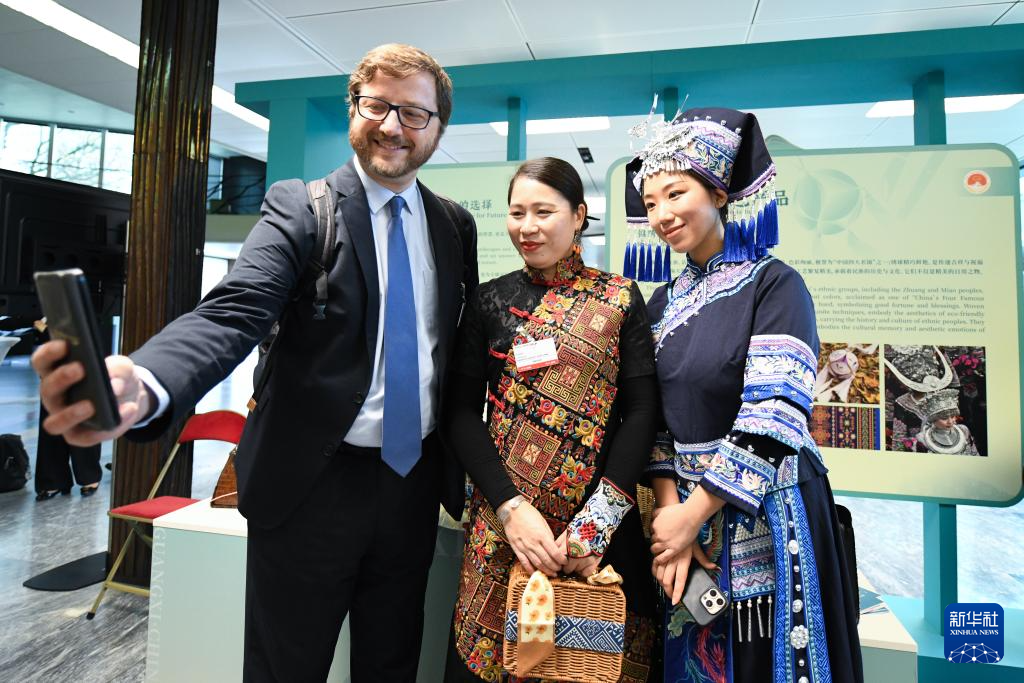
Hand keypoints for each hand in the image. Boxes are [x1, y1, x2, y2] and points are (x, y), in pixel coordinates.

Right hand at [33, 341, 149, 446]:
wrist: (132, 397)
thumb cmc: (116, 377)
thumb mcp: (122, 366)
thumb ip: (117, 369)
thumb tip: (113, 384)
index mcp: (58, 372)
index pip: (42, 361)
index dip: (49, 353)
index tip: (64, 344)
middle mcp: (55, 396)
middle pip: (47, 389)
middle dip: (61, 378)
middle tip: (80, 368)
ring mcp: (64, 417)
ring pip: (55, 422)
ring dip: (71, 414)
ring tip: (91, 405)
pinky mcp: (79, 435)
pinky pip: (85, 437)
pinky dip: (103, 430)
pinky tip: (126, 412)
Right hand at [501, 500, 565, 576]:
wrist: (511, 510)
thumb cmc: (529, 513)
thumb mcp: (543, 522)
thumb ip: (548, 535)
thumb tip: (553, 546)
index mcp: (542, 535)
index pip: (555, 552)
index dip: (561, 560)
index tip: (565, 562)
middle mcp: (534, 543)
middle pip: (547, 561)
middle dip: (555, 567)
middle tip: (559, 569)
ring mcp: (524, 547)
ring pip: (537, 564)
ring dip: (546, 571)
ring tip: (552, 574)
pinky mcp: (516, 549)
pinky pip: (524, 562)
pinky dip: (530, 570)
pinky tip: (536, 573)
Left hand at [554, 530, 600, 577]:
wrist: (595, 525)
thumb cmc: (578, 529)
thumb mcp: (565, 535)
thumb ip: (557, 546)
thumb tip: (551, 555)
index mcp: (565, 549)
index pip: (558, 563)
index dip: (559, 561)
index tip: (561, 560)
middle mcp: (575, 556)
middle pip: (566, 570)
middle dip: (567, 566)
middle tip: (571, 559)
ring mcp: (584, 561)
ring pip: (575, 572)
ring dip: (576, 567)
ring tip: (579, 558)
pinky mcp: (593, 563)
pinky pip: (585, 574)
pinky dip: (584, 571)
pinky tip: (584, 564)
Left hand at [650, 502, 699, 564]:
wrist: (691, 515)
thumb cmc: (680, 511)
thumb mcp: (664, 509)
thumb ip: (656, 513)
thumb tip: (652, 516)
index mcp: (655, 525)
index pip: (651, 532)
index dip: (656, 533)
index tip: (660, 533)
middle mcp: (658, 535)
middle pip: (653, 540)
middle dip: (657, 540)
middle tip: (663, 540)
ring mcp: (666, 543)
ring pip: (654, 549)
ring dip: (657, 550)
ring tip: (661, 549)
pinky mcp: (674, 549)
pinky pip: (662, 558)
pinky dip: (660, 559)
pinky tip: (660, 559)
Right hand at [652, 541, 716, 605]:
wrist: (680, 523)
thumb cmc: (689, 535)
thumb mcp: (697, 548)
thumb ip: (704, 560)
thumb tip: (714, 567)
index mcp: (683, 562)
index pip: (680, 581)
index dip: (677, 592)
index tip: (675, 601)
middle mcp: (673, 561)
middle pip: (667, 581)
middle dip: (668, 591)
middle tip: (671, 596)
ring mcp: (665, 557)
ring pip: (659, 575)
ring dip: (661, 584)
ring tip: (666, 588)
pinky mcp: (660, 553)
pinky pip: (654, 566)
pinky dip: (655, 572)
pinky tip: (657, 575)